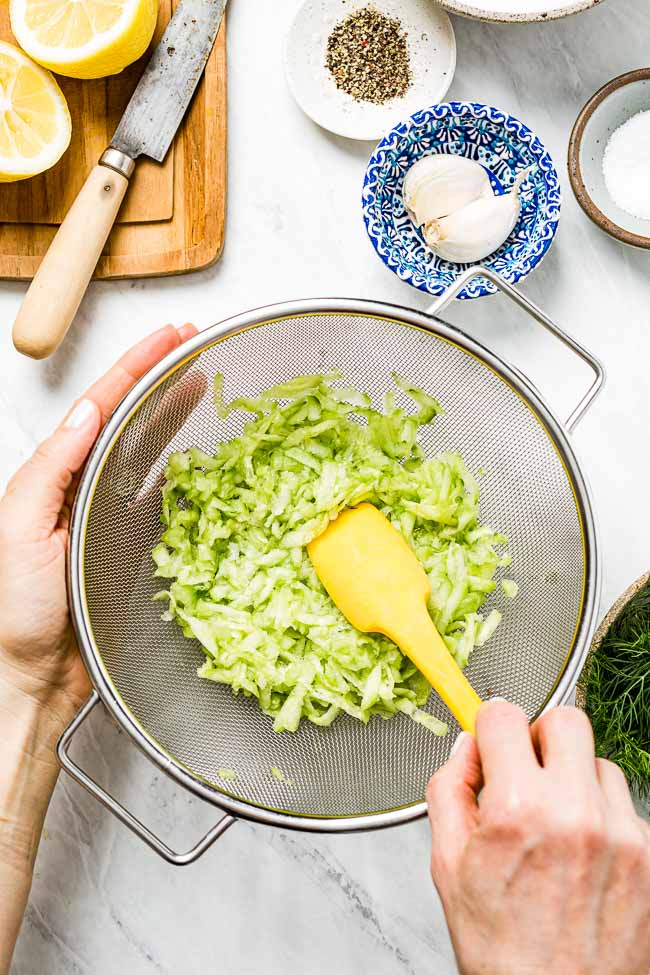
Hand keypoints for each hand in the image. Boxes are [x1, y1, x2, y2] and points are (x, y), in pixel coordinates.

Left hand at [0, 324, 196, 720]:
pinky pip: (164, 500)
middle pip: (132, 420)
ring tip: (204, 386)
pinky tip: (201, 458)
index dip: (137, 367)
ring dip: (176, 417)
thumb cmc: (15, 609)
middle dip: (162, 379)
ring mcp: (110, 517)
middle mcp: (85, 488)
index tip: (170, 337)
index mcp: (58, 476)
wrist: (32, 675)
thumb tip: (87, 414)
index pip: (103, 407)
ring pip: (151, 453)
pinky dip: (184, 474)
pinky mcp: (132, 548)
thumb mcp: (20, 527)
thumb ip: (51, 468)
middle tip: (195, 348)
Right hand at [427, 701, 649, 974]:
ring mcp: (623, 834)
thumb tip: (466, 747)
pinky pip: (626, 808)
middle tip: (526, 772)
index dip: (490, 727)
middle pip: (566, 720)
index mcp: (518, 809)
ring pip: (600, 763)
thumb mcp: (448, 866)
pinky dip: (602, 818)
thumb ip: (450, 790)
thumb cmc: (502, 950)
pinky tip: (583, 857)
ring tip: (556, 825)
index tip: (490, 740)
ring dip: (574, 780)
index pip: (505, 717)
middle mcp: (577, 812)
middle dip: (539, 737)